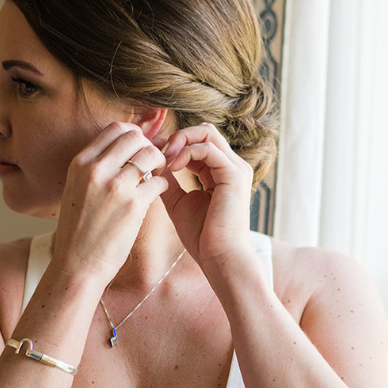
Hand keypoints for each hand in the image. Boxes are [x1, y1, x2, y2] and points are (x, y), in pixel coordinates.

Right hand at [50, 122, 170, 286]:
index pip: (115, 128)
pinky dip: (163, 186)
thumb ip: (96, 168)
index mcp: (80, 164)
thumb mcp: (77, 190)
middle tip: (151, 163)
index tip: (139, 149)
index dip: (134, 134)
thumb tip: (124, 148)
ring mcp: (115, 187)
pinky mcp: (133, 206)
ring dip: (159, 164)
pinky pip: (160, 182)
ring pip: (151, 155)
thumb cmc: (78, 230)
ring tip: (155, 177)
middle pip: (135, 136)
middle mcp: (96, 170)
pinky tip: (156, 196)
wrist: (76, 264)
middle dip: (148, 146)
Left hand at [156, 124, 253, 274]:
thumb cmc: (201, 236)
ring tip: (163, 158)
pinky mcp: (234, 175)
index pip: (198, 142)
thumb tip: (153, 164)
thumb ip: (169, 181)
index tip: (152, 154)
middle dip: (177, 136)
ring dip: (180, 141)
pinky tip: (172, 167)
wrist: (219, 257)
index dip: (173, 144)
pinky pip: (208, 149)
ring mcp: (235, 168)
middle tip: (157, 151)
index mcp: (220, 172)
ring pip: (207, 133)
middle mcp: (231, 166)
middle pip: (204, 131)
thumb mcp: (178, 202)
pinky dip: (186, 153)